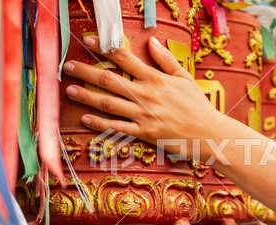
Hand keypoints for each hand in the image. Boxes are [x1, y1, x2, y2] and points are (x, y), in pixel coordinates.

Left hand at [63, 35, 225, 160]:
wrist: (208, 133)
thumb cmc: (197, 105)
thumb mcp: (185, 78)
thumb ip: (166, 59)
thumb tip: (152, 41)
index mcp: (156, 78)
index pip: (125, 58)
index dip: (104, 47)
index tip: (89, 40)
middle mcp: (146, 95)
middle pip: (110, 80)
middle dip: (86, 71)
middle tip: (67, 66)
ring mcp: (143, 115)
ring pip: (109, 103)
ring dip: (87, 96)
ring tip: (69, 90)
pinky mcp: (143, 133)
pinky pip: (117, 127)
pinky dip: (100, 123)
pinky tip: (85, 118)